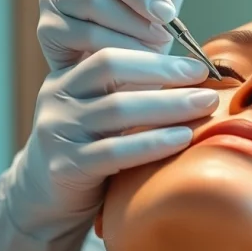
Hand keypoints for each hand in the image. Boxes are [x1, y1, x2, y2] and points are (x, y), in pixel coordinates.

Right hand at [8, 48, 218, 236]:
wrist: (46, 198)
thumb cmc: (90, 148)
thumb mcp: (102, 112)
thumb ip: (131, 91)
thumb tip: (196, 73)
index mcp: (68, 77)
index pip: (110, 52)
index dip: (156, 56)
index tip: (198, 65)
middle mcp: (58, 98)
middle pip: (111, 69)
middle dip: (165, 73)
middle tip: (205, 83)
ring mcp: (58, 131)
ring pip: (117, 109)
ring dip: (168, 106)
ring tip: (204, 106)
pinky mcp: (66, 166)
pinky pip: (113, 152)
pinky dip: (151, 143)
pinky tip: (182, 139)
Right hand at [37, 0, 189, 70]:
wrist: (116, 80)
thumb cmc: (138, 34)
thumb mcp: (159, 7)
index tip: (168, 6)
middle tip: (167, 22)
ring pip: (94, 1)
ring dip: (132, 25)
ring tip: (157, 44)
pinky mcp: (47, 28)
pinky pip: (84, 33)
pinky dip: (116, 47)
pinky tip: (136, 60)